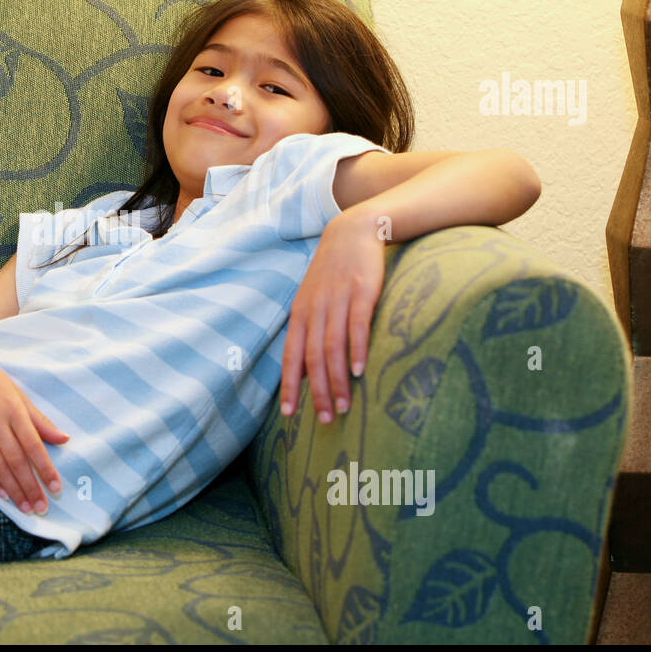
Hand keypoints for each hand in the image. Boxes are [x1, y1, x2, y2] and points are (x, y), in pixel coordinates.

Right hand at [0, 340, 69, 513]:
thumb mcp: (17, 394)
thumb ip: (39, 420)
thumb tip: (64, 439)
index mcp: (13, 408)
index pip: (34, 444)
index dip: (46, 468)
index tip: (56, 488)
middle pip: (16, 459)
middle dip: (30, 486)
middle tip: (42, 508)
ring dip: (13, 489)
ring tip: (25, 507)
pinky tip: (2, 494)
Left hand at [280, 210, 385, 423]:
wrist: (353, 231)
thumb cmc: (333, 272)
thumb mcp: (313, 299)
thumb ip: (309, 330)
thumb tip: (305, 367)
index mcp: (300, 314)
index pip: (290, 356)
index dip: (289, 386)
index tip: (289, 415)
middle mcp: (314, 310)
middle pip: (312, 359)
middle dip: (317, 392)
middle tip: (326, 420)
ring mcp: (337, 301)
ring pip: (332, 348)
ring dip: (336, 381)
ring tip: (344, 406)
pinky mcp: (361, 292)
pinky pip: (356, 326)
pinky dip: (356, 350)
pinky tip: (358, 372)